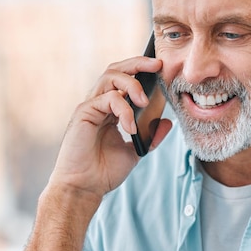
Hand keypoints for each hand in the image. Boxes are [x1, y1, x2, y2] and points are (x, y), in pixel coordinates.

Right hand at [48, 56, 172, 201]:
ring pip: (110, 77)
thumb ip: (151, 136)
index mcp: (110, 109)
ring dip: (132, 85)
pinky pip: (108, 99)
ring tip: (144, 102)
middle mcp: (99, 103)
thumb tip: (167, 122)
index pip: (125, 79)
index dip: (141, 70)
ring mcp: (90, 106)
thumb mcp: (135, 152)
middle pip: (116, 70)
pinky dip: (123, 110)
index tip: (161, 69)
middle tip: (157, 65)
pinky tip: (130, 128)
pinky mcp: (84, 113)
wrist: (84, 188)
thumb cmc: (104, 171)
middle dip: (137, 63)